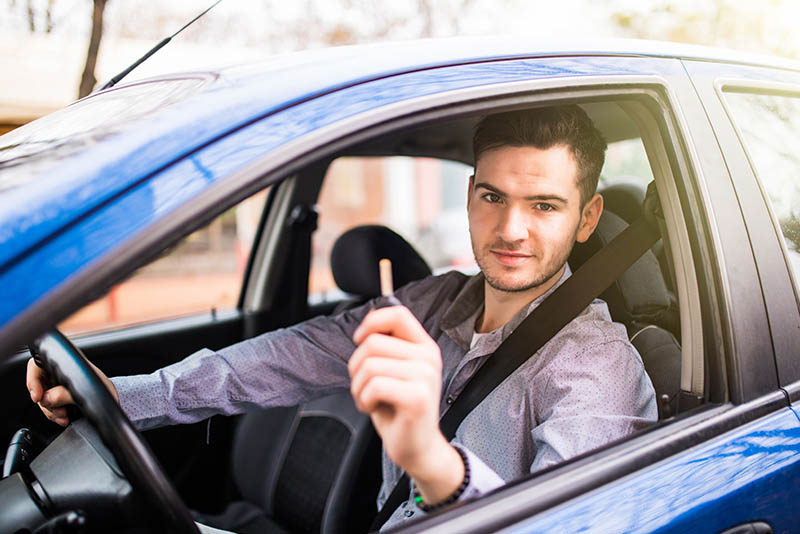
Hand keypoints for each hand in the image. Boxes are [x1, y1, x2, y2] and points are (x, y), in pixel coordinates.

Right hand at [26, 356, 118, 426]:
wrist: (112, 398)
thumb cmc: (103, 387)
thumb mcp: (87, 389)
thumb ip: (66, 393)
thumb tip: (47, 398)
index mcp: (63, 363)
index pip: (37, 365)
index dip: (33, 380)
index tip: (37, 396)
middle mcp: (56, 373)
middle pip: (37, 386)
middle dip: (45, 402)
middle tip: (58, 411)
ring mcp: (55, 386)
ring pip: (42, 400)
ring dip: (51, 411)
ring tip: (64, 416)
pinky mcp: (57, 399)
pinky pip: (48, 408)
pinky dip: (54, 415)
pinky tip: (64, 419)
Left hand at [349, 306, 463, 503]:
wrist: (417, 448)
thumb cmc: (399, 409)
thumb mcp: (394, 371)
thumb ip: (386, 348)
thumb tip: (364, 331)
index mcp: (424, 346)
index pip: (398, 314)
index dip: (372, 322)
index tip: (359, 340)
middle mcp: (429, 357)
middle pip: (373, 342)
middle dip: (356, 367)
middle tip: (364, 386)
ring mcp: (425, 376)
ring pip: (369, 365)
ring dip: (358, 387)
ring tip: (369, 399)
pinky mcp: (417, 397)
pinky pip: (374, 386)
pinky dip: (363, 400)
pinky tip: (373, 409)